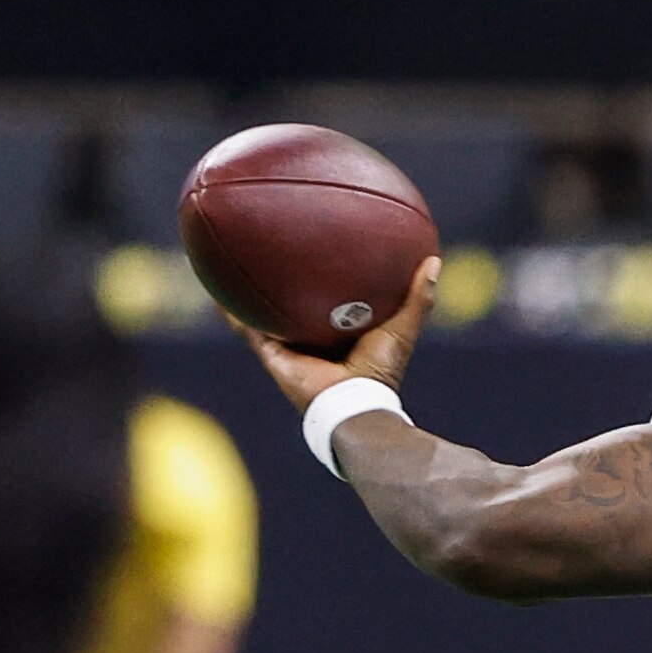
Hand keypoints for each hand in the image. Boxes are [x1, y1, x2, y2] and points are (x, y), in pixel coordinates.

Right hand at [233, 255, 439, 415]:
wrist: (353, 406)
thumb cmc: (380, 372)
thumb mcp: (402, 328)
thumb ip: (418, 298)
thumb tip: (435, 260)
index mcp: (340, 331)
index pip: (328, 296)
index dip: (323, 275)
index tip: (318, 247)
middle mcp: (312, 337)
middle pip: (293, 301)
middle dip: (282, 277)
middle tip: (271, 246)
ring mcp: (291, 347)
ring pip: (263, 312)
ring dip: (248, 291)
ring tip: (232, 260)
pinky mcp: (273, 356)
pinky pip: (246, 330)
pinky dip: (231, 313)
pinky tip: (215, 292)